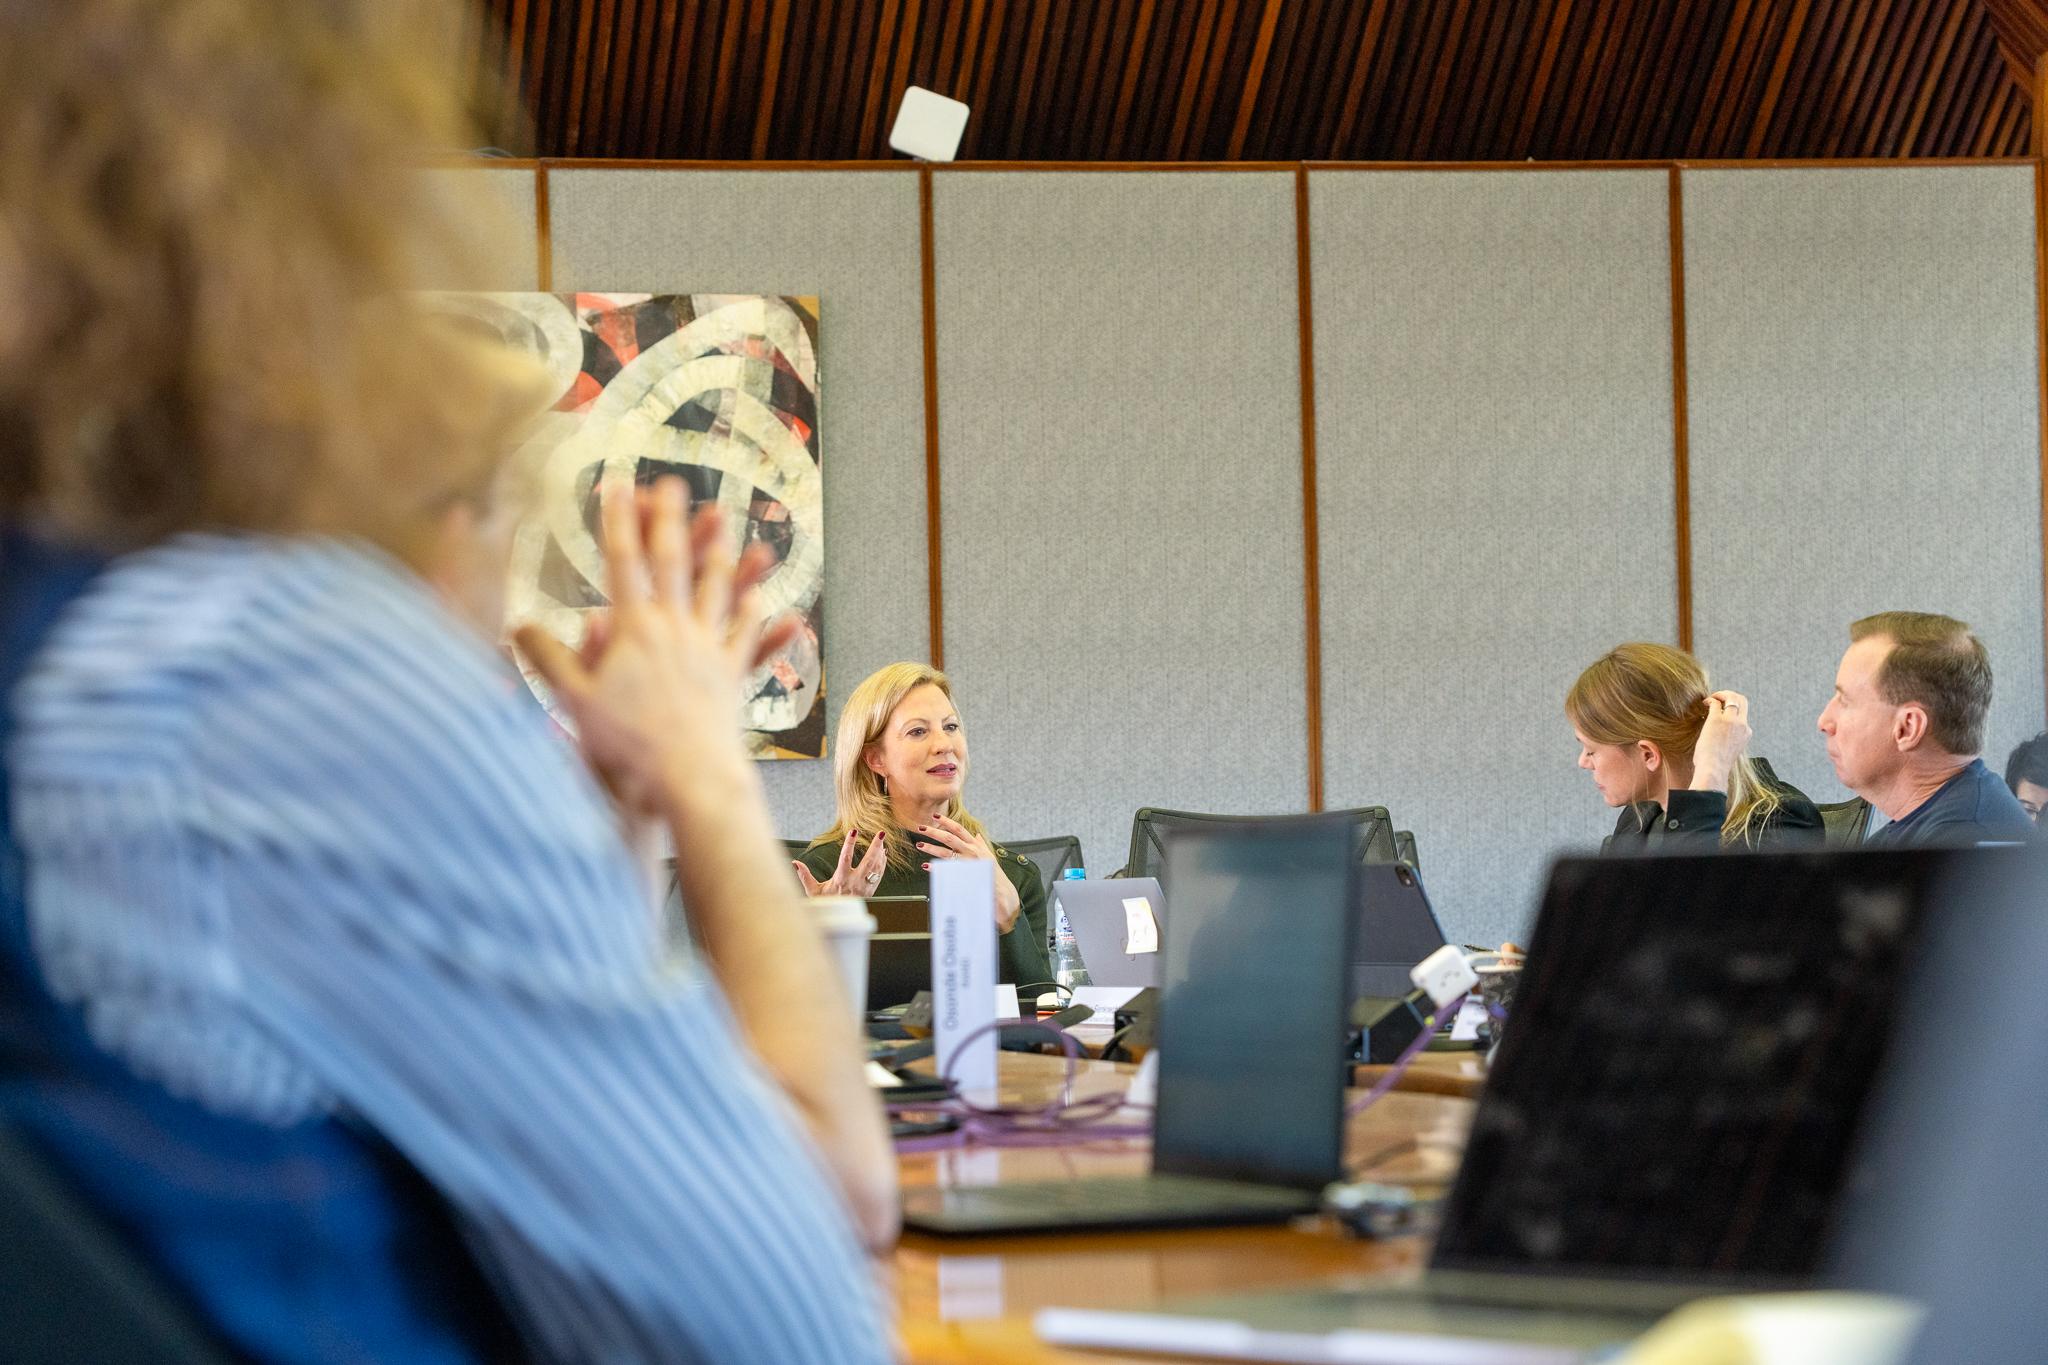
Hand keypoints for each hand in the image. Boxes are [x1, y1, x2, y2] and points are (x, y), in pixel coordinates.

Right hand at [514, 475, 798, 816]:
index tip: (618, 484)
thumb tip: (515, 626)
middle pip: (674, 562)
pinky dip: (756, 616)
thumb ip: (547, 659)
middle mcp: (677, 629)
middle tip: (673, 484)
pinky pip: (746, 638)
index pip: (623, 561)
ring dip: (720, 554)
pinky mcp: (731, 677)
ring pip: (718, 590)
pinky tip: (766, 600)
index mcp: (636, 628)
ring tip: (726, 526)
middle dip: (670, 518)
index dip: (619, 520)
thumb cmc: (628, 744)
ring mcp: (709, 649)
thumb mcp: (574, 702)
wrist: (689, 778)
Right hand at [794, 830, 888, 896]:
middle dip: (875, 846)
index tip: (853, 831)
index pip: (846, 858)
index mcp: (840, 880)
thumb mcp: (813, 891)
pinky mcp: (871, 890)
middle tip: (880, 834)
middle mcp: (854, 882)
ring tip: (881, 840)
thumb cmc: (827, 904)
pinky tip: (883, 854)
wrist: (840, 919)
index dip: (850, 844)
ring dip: (880, 853)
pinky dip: (882, 863)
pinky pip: (879, 874)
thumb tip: (795, 864)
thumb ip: (805, 876)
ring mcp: (865, 887)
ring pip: (876, 867)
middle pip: (868, 862)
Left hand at [913, 815, 1019, 933]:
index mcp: (975, 845)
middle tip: (921, 828)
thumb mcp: (988, 855)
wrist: (1001, 891)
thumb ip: (981, 844)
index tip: (935, 816)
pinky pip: (946, 869)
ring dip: (931, 848)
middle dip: (934, 832)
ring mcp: (967, 863)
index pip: (959, 829)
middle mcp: (971, 851)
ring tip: (920, 845)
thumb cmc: (993, 873)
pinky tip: (927, 866)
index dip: (947, 821)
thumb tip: (977, 835)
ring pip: (945, 852)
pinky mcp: (964, 875)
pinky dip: (936, 868)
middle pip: (949, 838)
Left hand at [1689, 690, 1752, 792]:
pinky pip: (1715, 703)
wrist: (1714, 769)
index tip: (1722, 710)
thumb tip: (1718, 738)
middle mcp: (1742, 725)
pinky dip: (1710, 700)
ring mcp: (1731, 721)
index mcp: (1746, 733)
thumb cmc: (1717, 764)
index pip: (1743, 715)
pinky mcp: (1717, 719)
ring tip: (1711, 698)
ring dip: (1721, 694)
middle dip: (1731, 695)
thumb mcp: (1730, 750)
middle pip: (1742, 700)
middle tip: (1719, 697)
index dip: (1733, 709)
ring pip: (1732, 697)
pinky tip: (1704, 703)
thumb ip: (1730, 740)